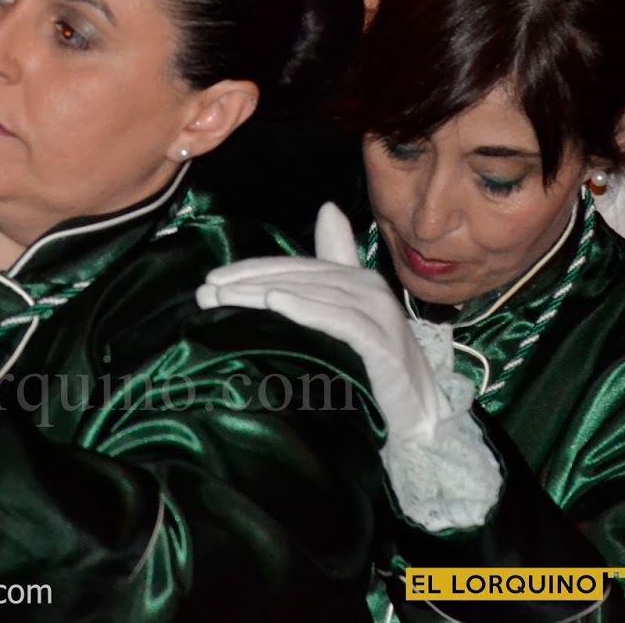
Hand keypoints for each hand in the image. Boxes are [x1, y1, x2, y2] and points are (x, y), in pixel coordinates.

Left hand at [195, 203, 451, 440]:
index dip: (251, 270)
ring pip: (311, 295)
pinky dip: (307, 309)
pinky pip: (339, 319)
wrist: (420, 416)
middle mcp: (366, 288)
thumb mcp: (350, 314)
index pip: (292, 268)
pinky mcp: (382, 341)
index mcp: (353, 279)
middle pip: (296, 279)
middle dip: (247, 284)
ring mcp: (377, 312)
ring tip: (225, 297)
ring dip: (264, 294)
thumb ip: (336, 265)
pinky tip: (276, 304)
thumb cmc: (376, 367)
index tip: (210, 280)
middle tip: (205, 292)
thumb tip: (328, 207)